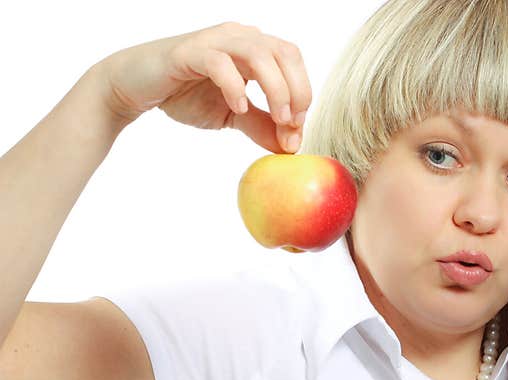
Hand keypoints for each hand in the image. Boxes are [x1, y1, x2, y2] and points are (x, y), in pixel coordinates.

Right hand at [96, 22, 310, 152]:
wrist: (135, 87)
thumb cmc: (186, 95)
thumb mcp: (233, 115)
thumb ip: (262, 125)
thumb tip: (291, 147)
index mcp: (254, 48)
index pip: (293, 62)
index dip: (304, 94)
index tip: (296, 129)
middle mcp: (239, 37)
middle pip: (286, 52)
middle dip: (297, 91)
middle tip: (291, 124)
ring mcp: (214, 40)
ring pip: (260, 53)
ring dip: (276, 88)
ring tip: (276, 118)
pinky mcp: (189, 52)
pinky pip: (220, 62)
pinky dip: (235, 86)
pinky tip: (238, 108)